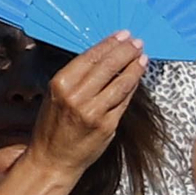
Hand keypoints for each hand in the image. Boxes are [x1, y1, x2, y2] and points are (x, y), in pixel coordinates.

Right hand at [22, 32, 147, 184]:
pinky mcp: (107, 125)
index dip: (109, 44)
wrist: (52, 160)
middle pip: (108, 67)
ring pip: (120, 83)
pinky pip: (123, 101)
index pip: (90, 57)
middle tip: (138, 42)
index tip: (123, 35)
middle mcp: (76, 96)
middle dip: (126, 51)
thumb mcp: (55, 96)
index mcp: (61, 84)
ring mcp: (93, 112)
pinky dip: (132, 87)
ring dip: (134, 68)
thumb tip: (103, 59)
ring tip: (143, 56)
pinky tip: (138, 77)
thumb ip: (77, 79)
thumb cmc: (53, 127)